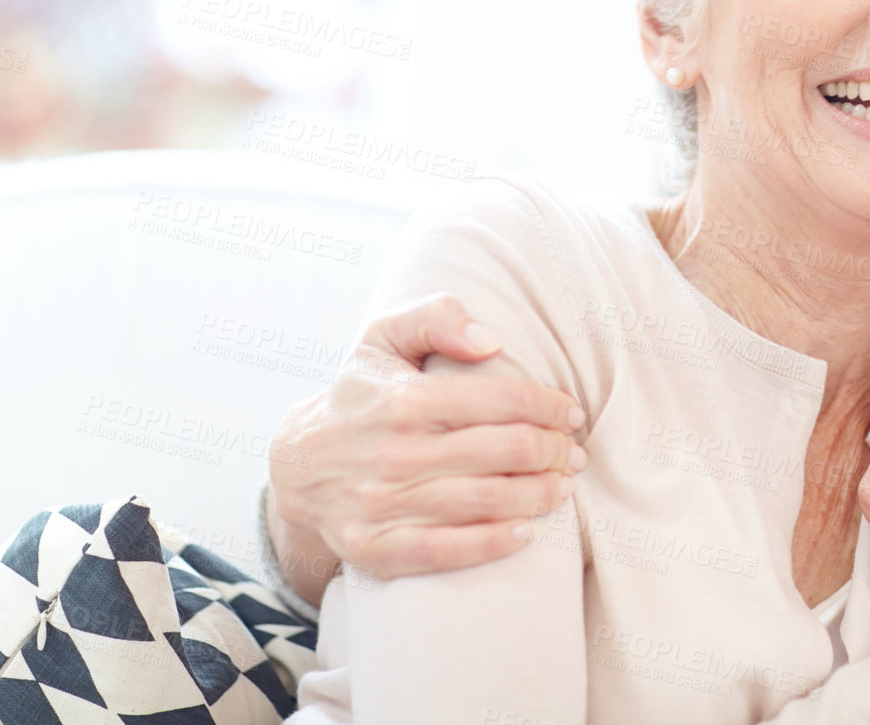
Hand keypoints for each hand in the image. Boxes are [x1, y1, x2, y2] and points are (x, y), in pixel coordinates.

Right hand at [267, 293, 586, 603]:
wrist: (296, 465)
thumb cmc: (360, 395)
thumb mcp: (383, 337)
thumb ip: (436, 316)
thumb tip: (491, 341)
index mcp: (404, 398)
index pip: (503, 399)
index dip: (550, 406)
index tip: (570, 414)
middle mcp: (393, 452)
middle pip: (505, 451)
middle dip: (554, 451)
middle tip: (573, 453)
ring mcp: (381, 504)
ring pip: (485, 501)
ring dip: (540, 495)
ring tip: (563, 487)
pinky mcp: (373, 549)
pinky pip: (444, 552)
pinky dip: (493, 544)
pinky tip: (527, 533)